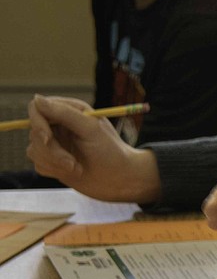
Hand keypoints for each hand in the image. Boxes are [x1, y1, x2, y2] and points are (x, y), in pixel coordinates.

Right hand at [26, 95, 160, 202]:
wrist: (120, 180)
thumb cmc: (110, 152)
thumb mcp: (90, 129)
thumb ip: (64, 113)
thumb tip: (36, 98)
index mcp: (70, 111)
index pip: (37, 108)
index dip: (37, 122)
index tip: (47, 138)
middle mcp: (60, 125)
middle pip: (33, 131)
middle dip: (51, 150)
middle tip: (71, 162)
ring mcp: (55, 143)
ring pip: (33, 150)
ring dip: (55, 162)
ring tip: (77, 168)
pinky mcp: (52, 161)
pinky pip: (38, 164)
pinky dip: (54, 170)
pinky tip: (74, 172)